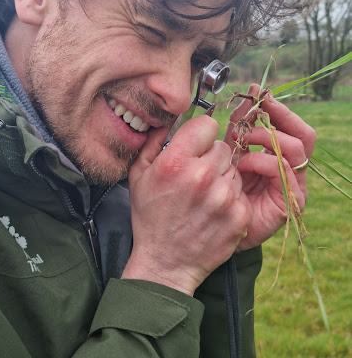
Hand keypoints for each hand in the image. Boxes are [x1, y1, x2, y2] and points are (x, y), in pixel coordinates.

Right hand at [122, 115, 251, 295]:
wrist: (165, 263)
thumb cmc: (150, 216)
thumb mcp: (139, 174)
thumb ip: (153, 140)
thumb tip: (171, 118)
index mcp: (176, 161)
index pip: (208, 124)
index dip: (201, 134)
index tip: (195, 146)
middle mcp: (202, 176)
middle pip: (223, 147)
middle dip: (211, 157)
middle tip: (197, 175)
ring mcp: (224, 197)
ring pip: (234, 169)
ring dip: (222, 177)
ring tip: (204, 196)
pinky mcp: (240, 216)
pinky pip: (242, 192)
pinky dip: (231, 199)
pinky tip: (214, 210)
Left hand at [223, 85, 315, 250]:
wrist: (207, 223)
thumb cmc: (215, 186)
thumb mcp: (227, 147)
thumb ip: (239, 123)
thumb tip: (252, 91)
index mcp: (278, 154)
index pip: (290, 125)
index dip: (277, 107)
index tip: (258, 92)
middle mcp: (290, 168)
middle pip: (303, 134)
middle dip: (280, 116)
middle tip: (259, 107)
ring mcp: (293, 185)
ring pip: (295, 147)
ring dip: (266, 137)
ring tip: (241, 141)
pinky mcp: (289, 201)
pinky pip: (282, 170)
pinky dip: (260, 161)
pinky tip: (241, 164)